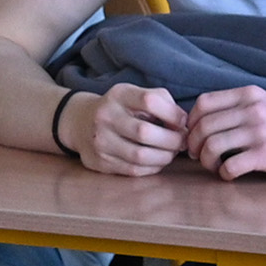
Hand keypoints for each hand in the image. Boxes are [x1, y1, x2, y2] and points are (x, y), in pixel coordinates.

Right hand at [62, 81, 187, 177]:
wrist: (81, 123)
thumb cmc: (121, 109)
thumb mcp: (137, 96)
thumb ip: (162, 103)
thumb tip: (184, 124)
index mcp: (119, 95)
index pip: (149, 101)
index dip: (173, 114)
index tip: (183, 123)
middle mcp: (105, 116)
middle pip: (145, 132)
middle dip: (172, 141)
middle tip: (182, 143)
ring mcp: (100, 141)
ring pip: (140, 156)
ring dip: (164, 157)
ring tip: (171, 153)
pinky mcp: (100, 162)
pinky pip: (133, 170)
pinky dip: (152, 167)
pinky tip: (157, 160)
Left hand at [182, 84, 265, 181]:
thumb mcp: (265, 104)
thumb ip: (238, 106)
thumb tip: (202, 121)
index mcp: (249, 95)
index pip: (203, 103)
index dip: (191, 122)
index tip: (195, 136)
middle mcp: (252, 110)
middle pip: (204, 126)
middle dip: (194, 145)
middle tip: (199, 156)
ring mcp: (260, 132)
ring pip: (212, 146)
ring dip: (207, 161)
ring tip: (215, 166)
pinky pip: (230, 166)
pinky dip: (224, 173)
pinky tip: (231, 174)